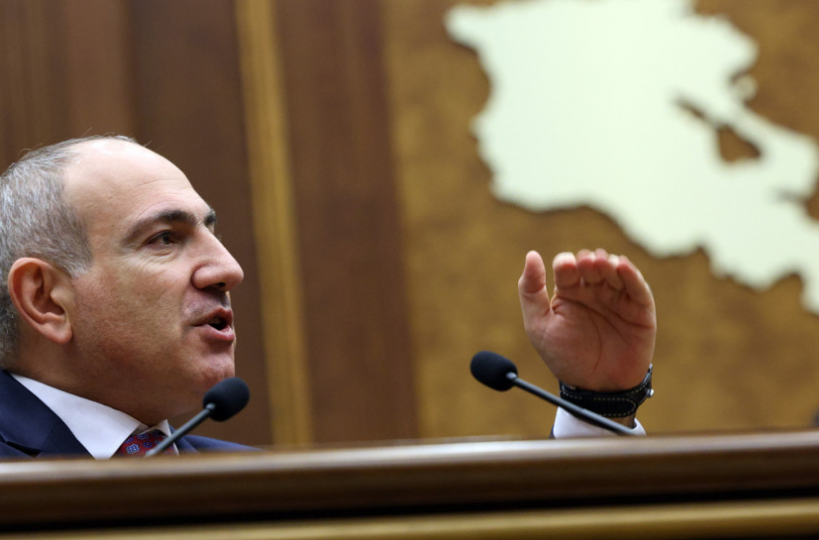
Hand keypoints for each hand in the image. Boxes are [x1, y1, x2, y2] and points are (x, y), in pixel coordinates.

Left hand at [518, 249, 655, 391]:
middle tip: (586, 264)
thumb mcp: (538, 325)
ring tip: (602, 263)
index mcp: (568, 291)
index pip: (566, 266)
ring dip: (609, 263)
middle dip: (589, 261)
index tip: (565, 267)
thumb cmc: (564, 357)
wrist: (595, 388)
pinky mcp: (639, 309)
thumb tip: (531, 255)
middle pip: (591, 265)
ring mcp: (617, 298)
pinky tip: (623, 266)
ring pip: (614, 271)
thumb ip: (530, 291)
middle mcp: (593, 290)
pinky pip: (637, 287)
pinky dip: (631, 274)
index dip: (566, 263)